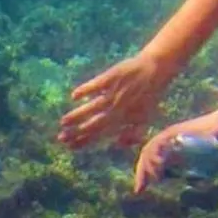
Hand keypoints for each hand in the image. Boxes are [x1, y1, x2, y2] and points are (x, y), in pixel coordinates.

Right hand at [59, 52, 176, 150]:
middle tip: (61, 137)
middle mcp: (117, 108)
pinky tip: (74, 96)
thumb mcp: (147, 118)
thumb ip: (133, 134)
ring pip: (92, 107)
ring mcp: (113, 93)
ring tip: (63, 122)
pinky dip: (85, 90)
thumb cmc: (151, 95)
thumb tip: (117, 144)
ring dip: (77, 115)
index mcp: (123, 119)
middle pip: (93, 123)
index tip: (71, 147)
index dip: (85, 141)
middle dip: (76, 132)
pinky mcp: (111, 77)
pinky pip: (95, 85)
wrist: (156, 70)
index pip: (100, 134)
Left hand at [132, 108, 217, 193]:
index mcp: (172, 149)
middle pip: (146, 156)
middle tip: (139, 189)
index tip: (141, 190)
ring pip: (149, 149)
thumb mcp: (202, 164)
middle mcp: (167, 141)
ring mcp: (170, 134)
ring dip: (147, 166)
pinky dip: (155, 155)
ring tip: (150, 180)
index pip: (151, 161)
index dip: (145, 176)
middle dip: (141, 174)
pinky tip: (159, 166)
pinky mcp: (174, 131)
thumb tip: (186, 187)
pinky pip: (158, 142)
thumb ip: (190, 172)